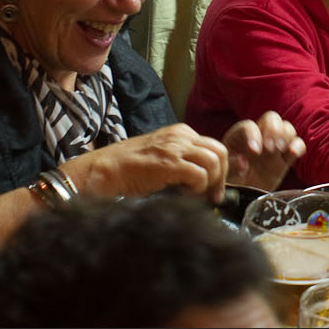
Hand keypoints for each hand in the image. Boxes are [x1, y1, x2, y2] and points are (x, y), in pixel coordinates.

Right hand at [62, 123, 230, 201]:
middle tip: (211, 196)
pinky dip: (197, 188)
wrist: (107, 169)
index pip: (215, 147)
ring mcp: (176, 147)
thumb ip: (186, 162)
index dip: (220, 171)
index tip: (215, 190)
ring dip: (209, 182)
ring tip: (194, 193)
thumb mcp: (165, 158)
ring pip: (214, 161)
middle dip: (221, 176)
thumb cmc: (133, 169)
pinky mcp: (169, 163)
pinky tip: (183, 194)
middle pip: (220, 152)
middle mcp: (182, 136)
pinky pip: (200, 174)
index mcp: (182, 132)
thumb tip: (210, 179)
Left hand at [222, 112, 304, 190]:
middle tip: (271, 148)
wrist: (242, 198)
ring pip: (286, 128)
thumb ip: (231, 167)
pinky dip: (298, 146)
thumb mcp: (225, 176)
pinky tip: (293, 153)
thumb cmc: (230, 184)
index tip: (254, 151)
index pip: (249, 126)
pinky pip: (298, 144)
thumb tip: (243, 161)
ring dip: (285, 136)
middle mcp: (259, 136)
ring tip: (280, 149)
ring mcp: (274, 146)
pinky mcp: (286, 158)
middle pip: (271, 119)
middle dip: (273, 130)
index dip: (253, 135)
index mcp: (239, 136)